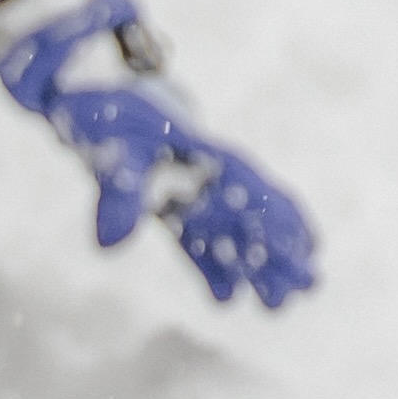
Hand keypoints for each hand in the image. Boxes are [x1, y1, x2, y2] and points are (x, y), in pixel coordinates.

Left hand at [0, 0, 318, 309]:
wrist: (88, 92)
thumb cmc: (103, 109)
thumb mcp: (110, 144)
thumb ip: (117, 192)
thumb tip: (109, 245)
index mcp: (203, 153)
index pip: (251, 191)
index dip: (279, 219)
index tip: (307, 246)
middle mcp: (205, 175)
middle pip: (253, 216)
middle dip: (280, 251)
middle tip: (309, 287)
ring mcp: (188, 191)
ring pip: (231, 234)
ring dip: (254, 267)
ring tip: (278, 306)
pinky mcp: (167, 206)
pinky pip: (196, 242)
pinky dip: (212, 268)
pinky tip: (225, 300)